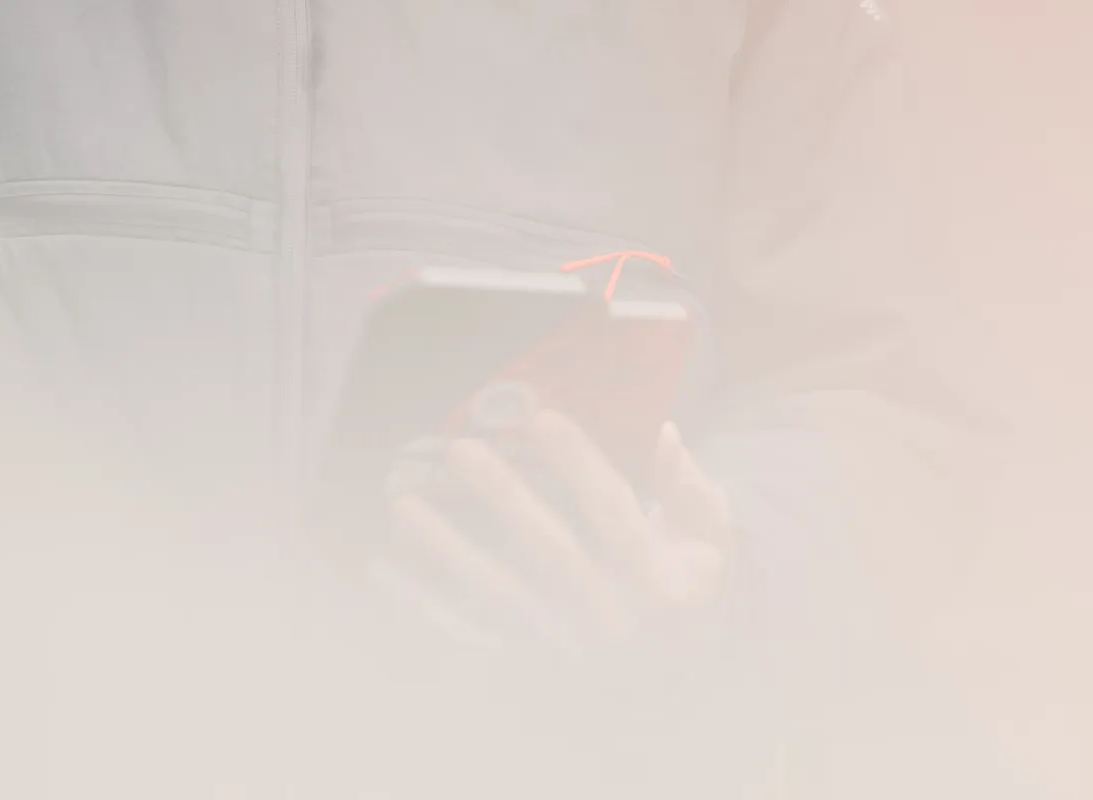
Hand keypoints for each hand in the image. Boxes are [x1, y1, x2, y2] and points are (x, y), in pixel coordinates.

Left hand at [373, 411, 733, 658]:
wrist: (675, 674)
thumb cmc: (684, 581)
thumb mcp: (708, 535)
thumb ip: (689, 484)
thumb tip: (664, 433)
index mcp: (656, 580)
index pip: (615, 512)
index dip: (577, 462)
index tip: (540, 417)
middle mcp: (610, 618)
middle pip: (550, 552)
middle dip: (503, 496)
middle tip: (459, 450)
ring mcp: (564, 649)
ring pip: (499, 596)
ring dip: (447, 552)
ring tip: (405, 504)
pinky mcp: (525, 669)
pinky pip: (466, 639)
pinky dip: (422, 607)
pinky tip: (384, 568)